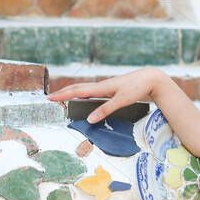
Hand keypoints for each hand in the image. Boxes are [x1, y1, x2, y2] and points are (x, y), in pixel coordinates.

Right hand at [47, 68, 165, 123]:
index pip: (77, 91)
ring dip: (73, 92)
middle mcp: (102, 86)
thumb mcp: (121, 100)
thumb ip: (105, 110)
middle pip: (78, 88)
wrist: (151, 79)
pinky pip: (93, 92)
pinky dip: (84, 94)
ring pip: (85, 89)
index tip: (49, 98)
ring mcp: (107, 87)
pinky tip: (85, 99)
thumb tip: (89, 120)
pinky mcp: (112, 90)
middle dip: (63, 93)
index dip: (62, 95)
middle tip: (51, 98)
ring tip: (63, 97)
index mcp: (101, 87)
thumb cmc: (137, 88)